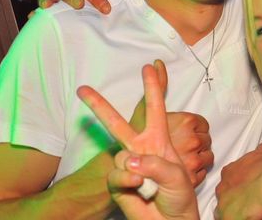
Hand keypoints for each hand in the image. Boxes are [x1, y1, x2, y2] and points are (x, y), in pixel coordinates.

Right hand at [78, 60, 197, 219]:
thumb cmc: (179, 196)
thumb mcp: (176, 175)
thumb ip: (154, 164)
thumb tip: (129, 161)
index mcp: (159, 140)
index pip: (155, 109)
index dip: (154, 87)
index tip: (152, 66)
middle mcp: (140, 149)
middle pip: (117, 123)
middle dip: (99, 105)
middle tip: (82, 89)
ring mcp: (127, 166)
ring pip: (119, 155)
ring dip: (135, 169)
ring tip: (150, 183)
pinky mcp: (117, 182)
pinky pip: (117, 175)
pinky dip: (128, 180)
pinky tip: (140, 187)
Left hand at [215, 143, 261, 219]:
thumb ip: (259, 152)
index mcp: (229, 172)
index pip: (227, 181)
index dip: (236, 185)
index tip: (245, 188)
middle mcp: (223, 187)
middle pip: (223, 196)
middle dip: (232, 199)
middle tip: (246, 200)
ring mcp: (224, 203)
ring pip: (222, 211)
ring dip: (232, 211)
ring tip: (246, 211)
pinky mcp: (229, 217)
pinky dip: (236, 219)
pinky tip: (247, 216)